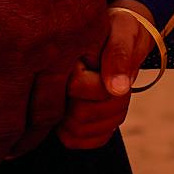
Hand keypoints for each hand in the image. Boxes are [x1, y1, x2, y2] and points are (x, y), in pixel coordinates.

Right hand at [57, 4, 154, 150]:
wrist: (118, 40)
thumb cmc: (121, 31)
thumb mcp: (125, 32)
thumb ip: (119, 54)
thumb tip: (118, 89)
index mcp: (58, 58)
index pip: (76, 87)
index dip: (106, 85)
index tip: (117, 70)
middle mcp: (48, 85)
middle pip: (80, 115)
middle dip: (114, 103)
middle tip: (125, 86)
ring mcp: (52, 106)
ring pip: (79, 132)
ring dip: (111, 118)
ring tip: (118, 95)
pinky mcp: (61, 123)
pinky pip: (78, 141)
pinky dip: (103, 132)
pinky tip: (111, 113)